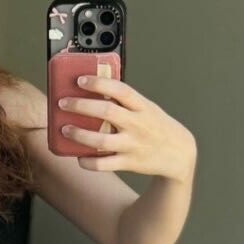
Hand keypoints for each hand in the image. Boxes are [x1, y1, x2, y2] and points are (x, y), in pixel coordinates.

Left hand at [56, 75, 196, 180]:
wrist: (180, 154)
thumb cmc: (156, 126)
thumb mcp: (147, 108)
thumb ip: (126, 102)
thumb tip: (95, 90)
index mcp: (143, 106)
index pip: (120, 89)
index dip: (99, 83)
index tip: (80, 80)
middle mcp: (138, 124)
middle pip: (106, 112)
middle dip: (81, 106)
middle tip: (63, 103)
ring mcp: (134, 144)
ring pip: (101, 140)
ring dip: (79, 135)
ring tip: (64, 129)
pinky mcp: (130, 163)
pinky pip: (105, 164)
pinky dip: (89, 162)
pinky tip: (78, 157)